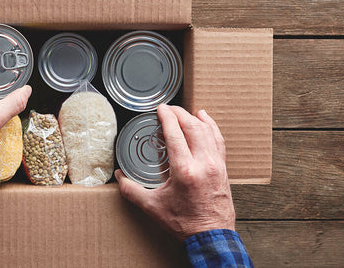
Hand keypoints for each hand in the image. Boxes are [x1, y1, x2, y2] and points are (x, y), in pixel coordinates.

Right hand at [115, 104, 234, 240]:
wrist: (211, 235)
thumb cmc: (184, 223)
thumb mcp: (152, 207)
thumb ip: (132, 190)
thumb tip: (119, 178)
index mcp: (184, 170)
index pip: (175, 134)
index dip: (167, 117)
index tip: (160, 109)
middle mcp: (203, 163)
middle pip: (192, 127)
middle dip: (180, 113)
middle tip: (168, 109)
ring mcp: (216, 165)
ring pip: (207, 131)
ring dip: (195, 118)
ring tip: (184, 111)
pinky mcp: (223, 168)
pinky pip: (218, 141)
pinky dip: (212, 127)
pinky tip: (206, 120)